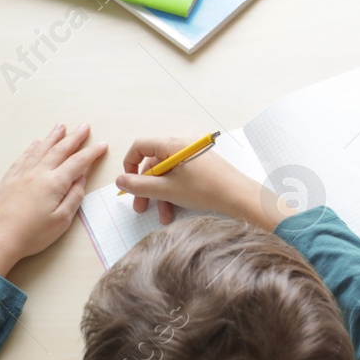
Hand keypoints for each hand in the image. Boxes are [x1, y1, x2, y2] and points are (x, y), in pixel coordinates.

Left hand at [0, 123, 107, 275]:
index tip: (102, 144)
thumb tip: (80, 179)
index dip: (92, 152)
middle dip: (74, 137)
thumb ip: (74, 197)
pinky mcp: (8, 180)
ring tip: (61, 126)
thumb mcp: (62, 221)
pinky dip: (32, 148)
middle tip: (84, 126)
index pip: (78, 162)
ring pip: (40, 149)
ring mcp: (21, 174)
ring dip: (52, 137)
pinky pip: (23, 157)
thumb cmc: (31, 235)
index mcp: (54, 183)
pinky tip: (35, 143)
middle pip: (59, 149)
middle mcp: (38, 173)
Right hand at [116, 136, 279, 230]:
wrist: (238, 197)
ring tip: (162, 217)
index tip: (128, 184)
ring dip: (161, 195)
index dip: (129, 165)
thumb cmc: (204, 189)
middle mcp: (182, 143)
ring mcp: (193, 154)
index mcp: (173, 142)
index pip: (140, 146)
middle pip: (154, 162)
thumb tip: (120, 180)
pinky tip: (173, 212)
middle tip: (140, 207)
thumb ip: (139, 185)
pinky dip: (174, 192)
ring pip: (167, 173)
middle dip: (146, 188)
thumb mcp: (166, 190)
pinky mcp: (201, 164)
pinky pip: (180, 175)